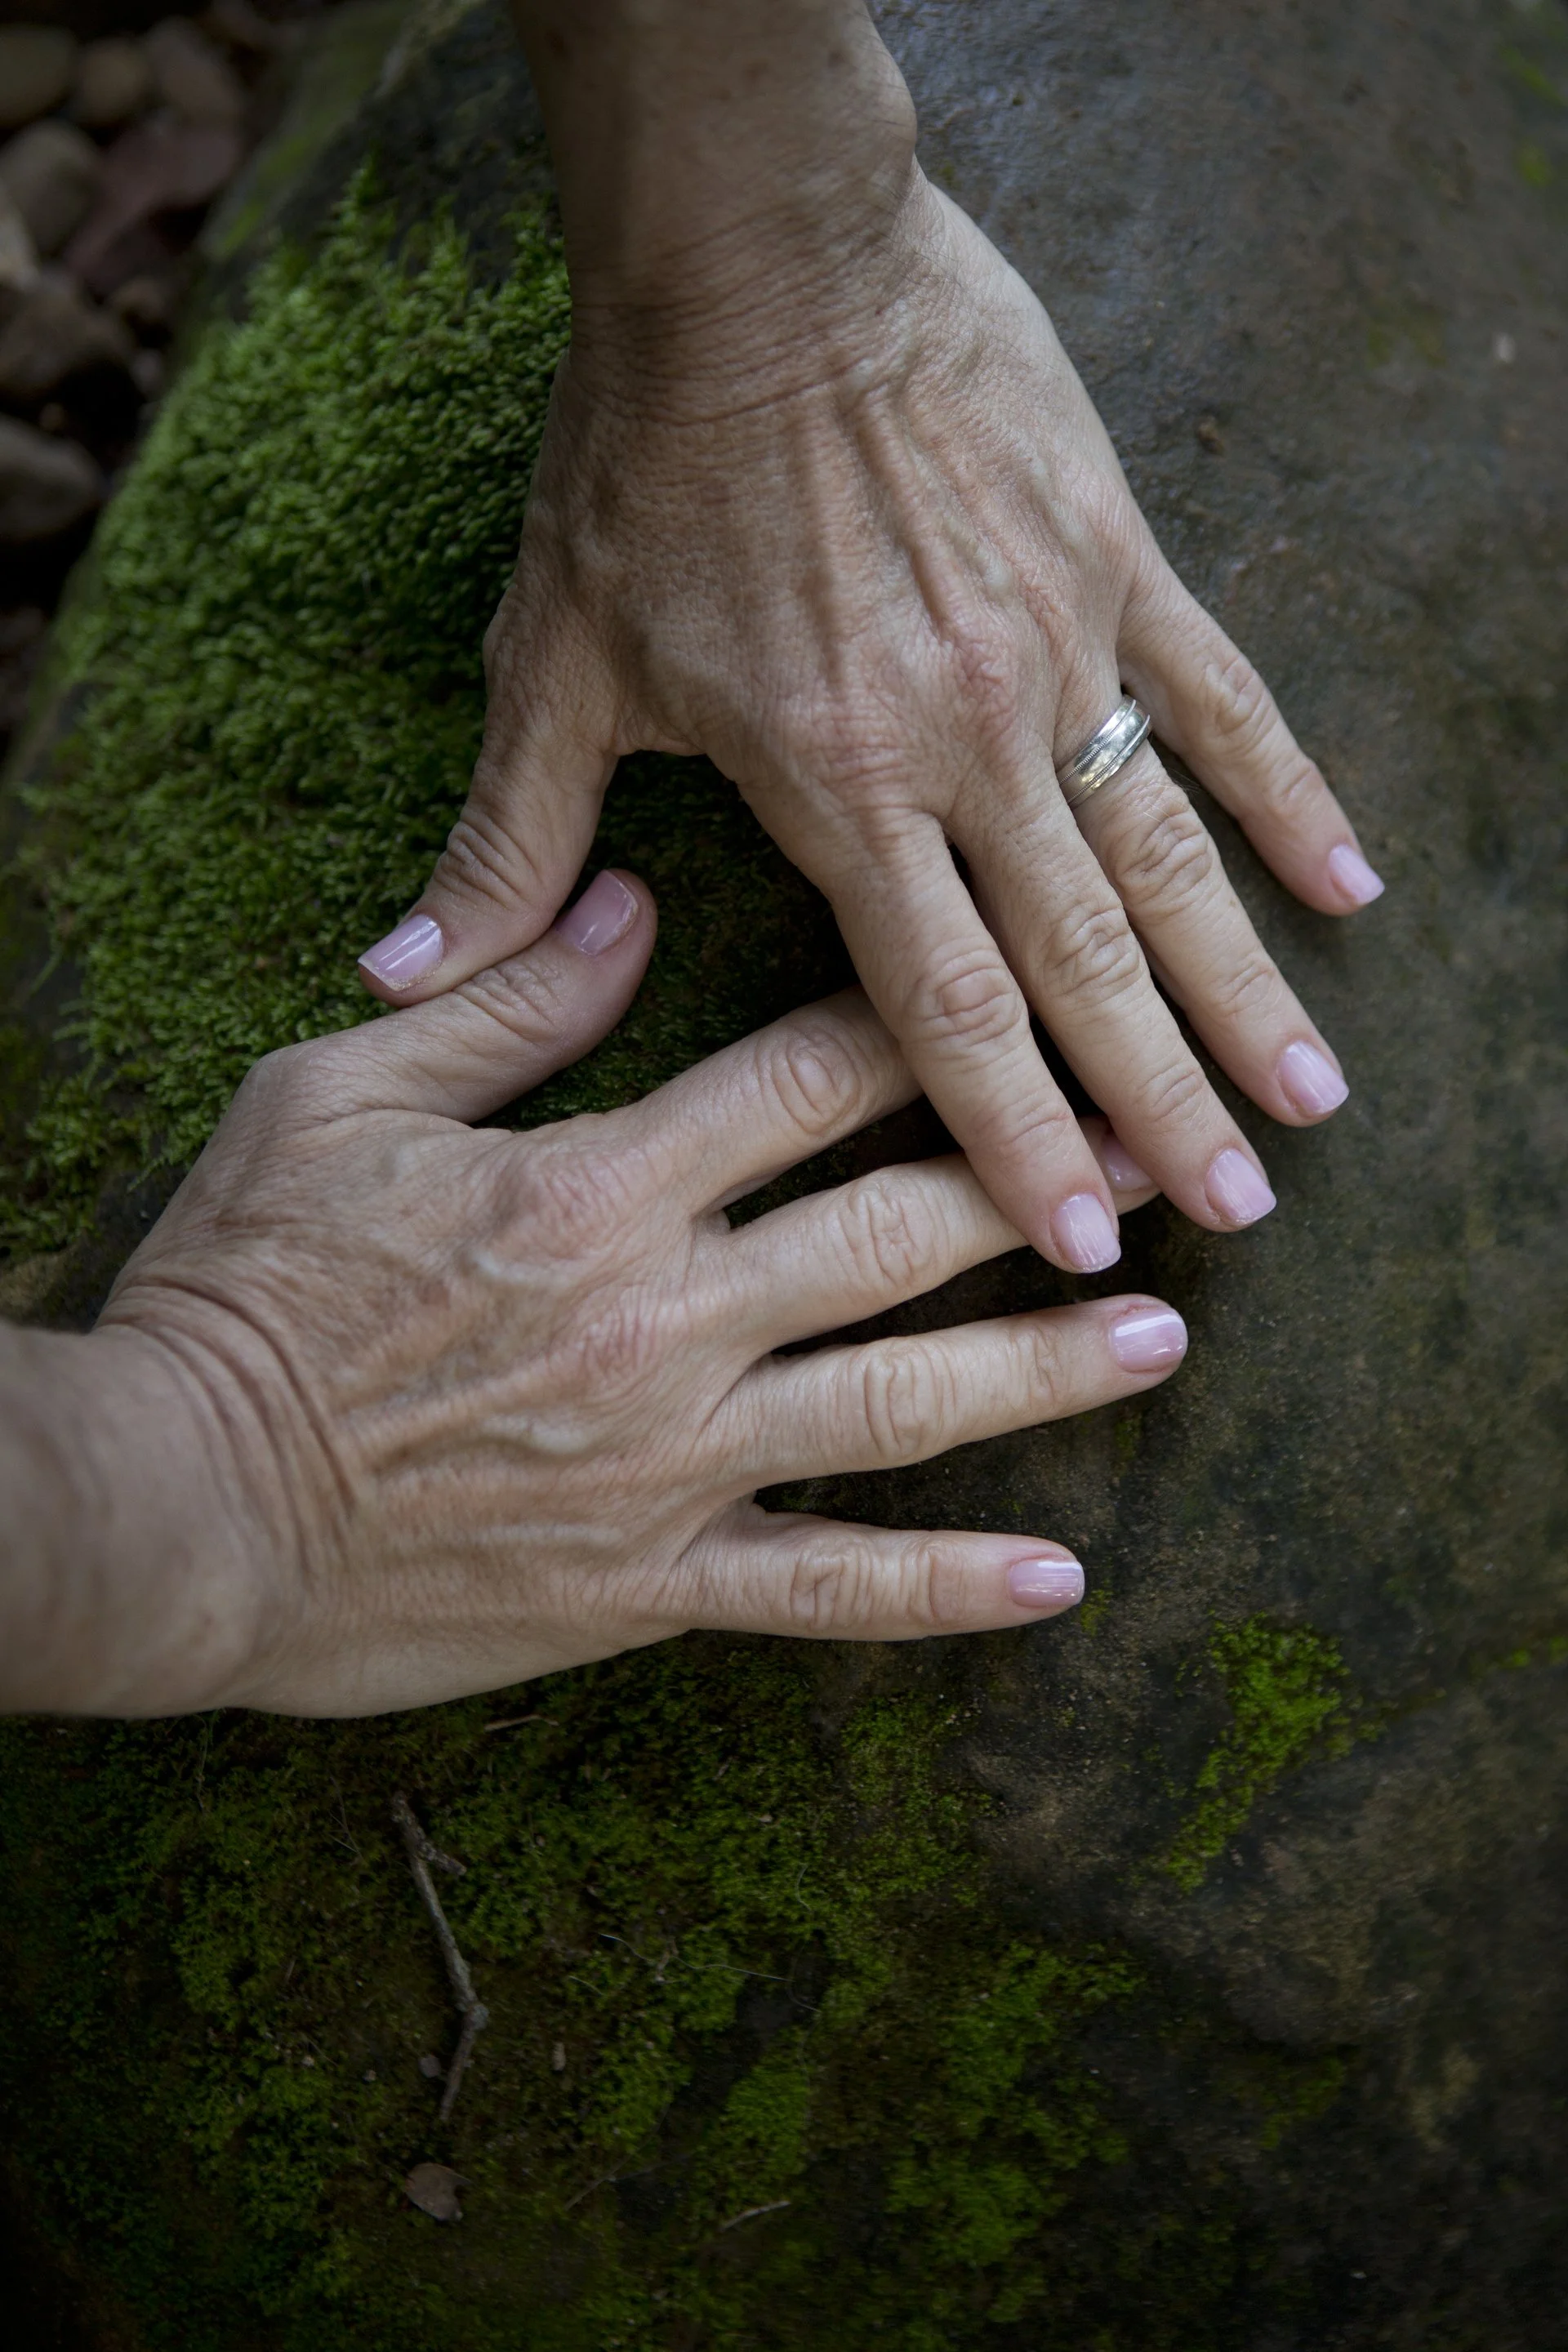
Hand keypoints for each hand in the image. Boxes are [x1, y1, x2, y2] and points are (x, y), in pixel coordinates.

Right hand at [40, 872, 1184, 1717]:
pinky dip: (943, 1592)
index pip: (811, 1076)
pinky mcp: (652, 1585)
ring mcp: (674, 1460)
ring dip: (1044, 1370)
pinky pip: (825, 1589)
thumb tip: (630, 910)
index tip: (1033, 998)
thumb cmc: (240, 1286)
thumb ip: (506, 1009)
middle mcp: (669, 1315)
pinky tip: (1057, 1580)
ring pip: (902, 1405)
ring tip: (1164, 1338)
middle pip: (899, 1230)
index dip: (937, 1029)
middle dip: (1042, 1180)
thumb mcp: (341, 1101)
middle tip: (1161, 1158)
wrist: (168, 1502)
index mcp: (600, 1184)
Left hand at [358, 8, 1382, 1274]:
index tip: (1081, 1242)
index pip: (942, 1007)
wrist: (754, 251)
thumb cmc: (643, 458)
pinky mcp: (1114, 560)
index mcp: (835, 786)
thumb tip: (397, 975)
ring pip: (1170, 856)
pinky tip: (1350, 888)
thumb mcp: (551, 661)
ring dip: (1244, 987)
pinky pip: (1222, 696)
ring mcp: (1056, 651)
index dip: (1013, 1137)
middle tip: (1239, 1212)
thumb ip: (505, 842)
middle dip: (1159, 1104)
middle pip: (1083, 962)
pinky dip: (1288, 792)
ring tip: (1312, 1101)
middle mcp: (966, 741)